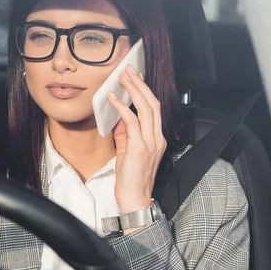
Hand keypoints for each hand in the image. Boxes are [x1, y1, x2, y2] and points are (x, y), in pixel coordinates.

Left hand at [108, 65, 165, 217]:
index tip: (136, 78)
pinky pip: (131, 122)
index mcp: (157, 138)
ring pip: (146, 108)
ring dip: (133, 90)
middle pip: (152, 103)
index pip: (154, 109)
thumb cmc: (131, 178)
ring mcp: (151, 142)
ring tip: (123, 77)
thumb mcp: (128, 151)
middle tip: (129, 70)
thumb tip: (119, 117)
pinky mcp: (139, 147)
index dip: (145, 91)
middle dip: (140, 84)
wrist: (135, 199)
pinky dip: (122, 108)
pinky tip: (113, 99)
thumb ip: (126, 134)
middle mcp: (157, 138)